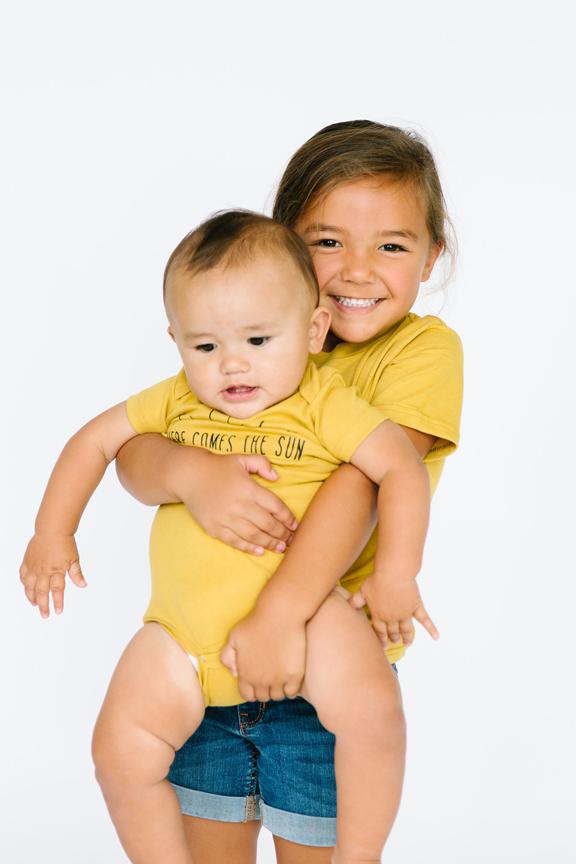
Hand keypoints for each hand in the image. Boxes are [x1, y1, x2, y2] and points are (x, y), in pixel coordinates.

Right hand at [19, 533, 86, 616]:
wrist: (52, 529)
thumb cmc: (65, 542)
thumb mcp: (74, 558)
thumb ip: (76, 573)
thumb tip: (83, 585)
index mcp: (56, 570)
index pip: (57, 590)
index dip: (58, 602)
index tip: (58, 611)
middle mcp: (43, 570)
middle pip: (42, 592)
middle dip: (43, 605)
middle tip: (45, 615)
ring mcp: (33, 566)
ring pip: (30, 586)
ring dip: (32, 597)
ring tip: (35, 604)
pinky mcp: (27, 561)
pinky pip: (23, 575)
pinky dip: (24, 583)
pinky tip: (27, 588)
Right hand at [181, 452, 297, 555]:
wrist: (188, 475)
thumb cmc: (218, 467)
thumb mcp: (242, 458)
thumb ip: (262, 464)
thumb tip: (276, 477)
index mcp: (249, 488)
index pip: (275, 506)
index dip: (288, 518)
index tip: (295, 525)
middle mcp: (239, 505)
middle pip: (267, 524)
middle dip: (282, 534)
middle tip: (291, 540)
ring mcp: (226, 518)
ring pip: (253, 535)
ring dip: (269, 543)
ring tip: (280, 548)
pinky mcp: (214, 527)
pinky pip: (235, 541)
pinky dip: (248, 548)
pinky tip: (260, 551)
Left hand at [220, 605, 306, 701]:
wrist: (280, 615)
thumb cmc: (255, 623)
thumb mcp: (234, 637)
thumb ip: (227, 657)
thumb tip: (234, 673)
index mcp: (245, 674)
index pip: (247, 695)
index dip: (251, 691)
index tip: (256, 683)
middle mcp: (261, 681)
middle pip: (263, 697)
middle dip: (264, 690)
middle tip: (269, 679)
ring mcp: (279, 679)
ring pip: (278, 696)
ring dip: (277, 689)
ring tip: (279, 679)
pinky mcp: (295, 675)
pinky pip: (292, 693)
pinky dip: (290, 689)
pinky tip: (290, 679)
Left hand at [349, 573, 438, 647]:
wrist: (394, 574)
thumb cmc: (377, 580)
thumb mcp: (362, 590)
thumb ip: (355, 601)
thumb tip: (346, 605)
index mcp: (379, 615)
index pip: (379, 631)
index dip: (381, 639)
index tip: (383, 646)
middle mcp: (393, 618)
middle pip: (393, 632)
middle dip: (393, 638)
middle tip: (395, 643)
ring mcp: (405, 614)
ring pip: (406, 630)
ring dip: (407, 638)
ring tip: (408, 644)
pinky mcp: (416, 607)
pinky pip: (425, 620)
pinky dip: (431, 629)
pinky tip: (436, 637)